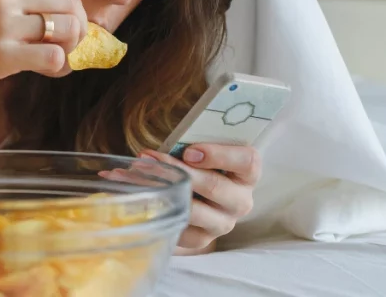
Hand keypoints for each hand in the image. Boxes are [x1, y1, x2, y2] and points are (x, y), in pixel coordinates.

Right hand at [0, 0, 87, 110]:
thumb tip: (65, 14)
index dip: (70, 6)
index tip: (65, 24)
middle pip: (67, 3)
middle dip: (77, 26)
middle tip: (69, 44)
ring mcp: (1, 24)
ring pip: (67, 28)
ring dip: (71, 47)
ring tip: (56, 59)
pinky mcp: (2, 55)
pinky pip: (54, 57)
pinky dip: (60, 66)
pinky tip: (48, 71)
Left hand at [138, 144, 260, 251]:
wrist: (193, 199)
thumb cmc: (197, 166)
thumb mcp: (200, 152)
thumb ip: (189, 145)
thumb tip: (157, 148)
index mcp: (246, 174)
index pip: (247, 162)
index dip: (219, 155)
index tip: (189, 152)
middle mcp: (240, 201)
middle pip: (216, 186)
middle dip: (179, 171)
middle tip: (149, 159)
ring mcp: (223, 223)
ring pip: (196, 210)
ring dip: (164, 191)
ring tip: (138, 175)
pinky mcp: (201, 239)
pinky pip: (180, 226)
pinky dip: (157, 209)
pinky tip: (140, 196)